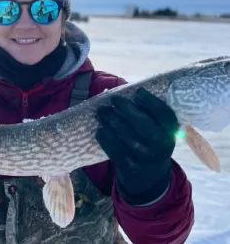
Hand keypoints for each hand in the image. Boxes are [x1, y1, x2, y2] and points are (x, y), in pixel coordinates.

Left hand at [95, 87, 179, 204]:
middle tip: (113, 99)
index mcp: (170, 133)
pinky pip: (114, 148)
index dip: (150, 102)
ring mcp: (145, 158)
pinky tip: (100, 129)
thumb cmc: (150, 144)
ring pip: (125, 135)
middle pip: (142, 123)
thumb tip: (122, 92)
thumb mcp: (158, 131)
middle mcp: (161, 146)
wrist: (149, 179)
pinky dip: (104, 137)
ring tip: (102, 111)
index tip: (137, 92)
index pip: (164, 114)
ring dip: (110, 120)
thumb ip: (147, 114)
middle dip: (126, 108)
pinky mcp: (129, 167)